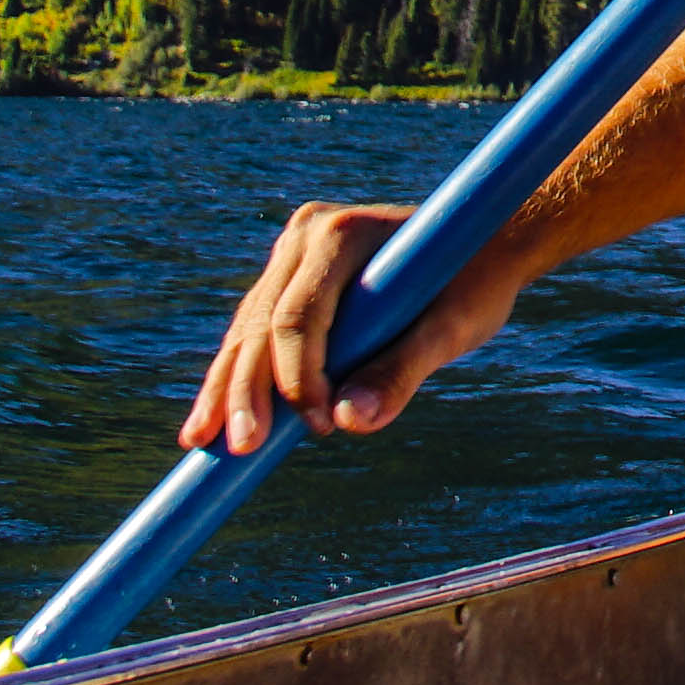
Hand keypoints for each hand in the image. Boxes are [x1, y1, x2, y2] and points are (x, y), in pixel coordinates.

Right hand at [177, 198, 518, 453]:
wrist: (484, 240)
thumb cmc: (476, 282)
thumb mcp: (451, 328)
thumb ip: (402, 370)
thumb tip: (349, 423)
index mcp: (342, 235)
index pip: (299, 316)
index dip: (297, 377)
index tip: (316, 427)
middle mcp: (306, 235)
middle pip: (261, 324)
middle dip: (245, 390)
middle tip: (238, 449)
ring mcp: (294, 255)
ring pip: (248, 330)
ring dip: (225, 388)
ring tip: (200, 442)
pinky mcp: (292, 278)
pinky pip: (256, 333)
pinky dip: (237, 377)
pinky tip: (210, 421)